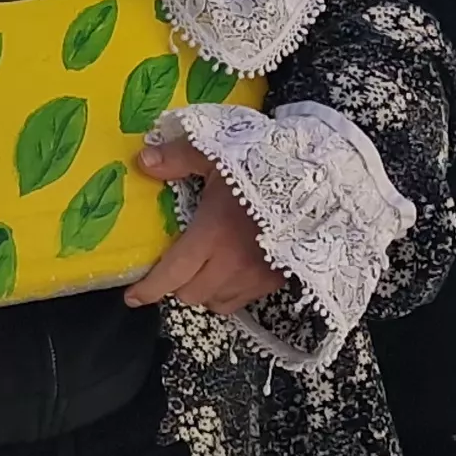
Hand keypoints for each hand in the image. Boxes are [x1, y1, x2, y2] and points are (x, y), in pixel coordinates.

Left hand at [122, 138, 287, 313]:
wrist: (323, 180)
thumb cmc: (268, 164)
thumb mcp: (220, 152)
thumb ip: (179, 158)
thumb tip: (143, 161)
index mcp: (212, 234)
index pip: (171, 275)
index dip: (148, 290)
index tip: (132, 296)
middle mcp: (231, 264)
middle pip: (190, 295)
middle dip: (176, 286)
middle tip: (174, 267)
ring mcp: (256, 277)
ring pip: (216, 303)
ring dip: (203, 292)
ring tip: (201, 271)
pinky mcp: (276, 281)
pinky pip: (242, 301)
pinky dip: (228, 294)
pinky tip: (229, 274)